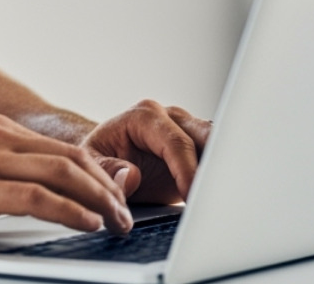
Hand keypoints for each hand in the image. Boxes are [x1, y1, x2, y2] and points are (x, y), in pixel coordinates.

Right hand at [0, 114, 133, 242]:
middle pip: (70, 158)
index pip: (61, 150)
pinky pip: (36, 197)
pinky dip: (70, 210)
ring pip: (61, 173)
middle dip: (106, 188)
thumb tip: (38, 191)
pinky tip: (87, 224)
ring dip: (98, 200)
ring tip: (117, 222)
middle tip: (127, 214)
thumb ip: (1, 173)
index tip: (118, 198)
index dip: (97, 175)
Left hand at [83, 100, 211, 204]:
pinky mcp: (198, 149)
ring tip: (223, 197)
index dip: (187, 171)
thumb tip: (130, 176)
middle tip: (218, 195)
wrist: (105, 156)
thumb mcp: (90, 164)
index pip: (177, 142)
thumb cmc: (98, 158)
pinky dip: (220, 178)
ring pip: (219, 146)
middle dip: (215, 165)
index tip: (192, 195)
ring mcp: (188, 131)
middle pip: (208, 137)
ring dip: (223, 171)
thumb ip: (107, 169)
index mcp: (145, 116)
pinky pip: (217, 160)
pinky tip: (220, 196)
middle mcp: (171, 118)